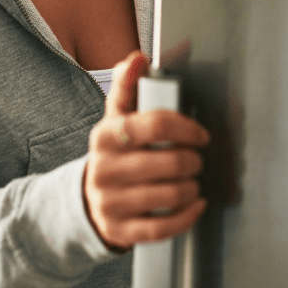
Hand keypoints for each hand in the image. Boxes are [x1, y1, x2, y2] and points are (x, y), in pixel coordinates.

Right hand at [83, 50, 209, 250]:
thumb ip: (128, 83)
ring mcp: (109, 203)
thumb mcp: (116, 116)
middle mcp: (103, 169)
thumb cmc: (115, 150)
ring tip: (193, 180)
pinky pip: (162, 228)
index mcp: (105, 135)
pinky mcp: (119, 231)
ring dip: (191, 187)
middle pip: (167, 162)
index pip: (154, 124)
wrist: (88, 199)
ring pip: (168, 195)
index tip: (200, 134)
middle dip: (192, 160)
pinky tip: (195, 205)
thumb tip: (138, 57)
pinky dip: (187, 216)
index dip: (185, 128)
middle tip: (196, 159)